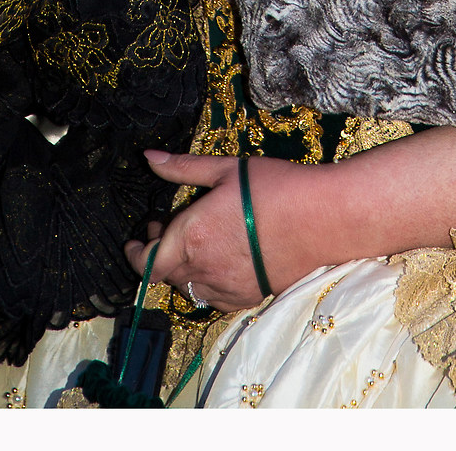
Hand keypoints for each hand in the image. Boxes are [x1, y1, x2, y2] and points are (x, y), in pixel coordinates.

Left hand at [124, 151, 326, 312]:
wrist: (320, 220)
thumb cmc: (272, 188)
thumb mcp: (224, 170)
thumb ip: (183, 168)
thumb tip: (150, 158)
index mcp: (191, 237)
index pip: (146, 264)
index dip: (135, 256)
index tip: (134, 242)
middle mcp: (203, 269)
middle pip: (166, 274)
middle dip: (159, 253)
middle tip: (166, 228)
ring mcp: (226, 288)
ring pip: (189, 288)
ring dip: (182, 268)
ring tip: (194, 243)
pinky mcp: (247, 297)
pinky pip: (214, 298)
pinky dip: (207, 282)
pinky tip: (219, 260)